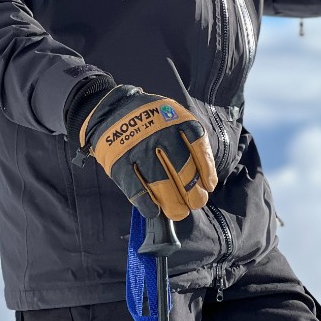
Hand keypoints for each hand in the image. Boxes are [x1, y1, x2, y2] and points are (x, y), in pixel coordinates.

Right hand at [79, 85, 217, 219]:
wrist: (112, 108)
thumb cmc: (150, 120)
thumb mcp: (171, 116)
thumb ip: (186, 139)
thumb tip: (201, 178)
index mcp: (176, 119)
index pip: (197, 145)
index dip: (206, 169)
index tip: (209, 186)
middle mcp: (159, 132)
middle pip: (181, 166)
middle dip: (192, 190)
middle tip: (196, 203)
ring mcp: (139, 146)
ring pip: (160, 180)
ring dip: (172, 202)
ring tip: (179, 212)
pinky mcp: (119, 160)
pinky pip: (134, 186)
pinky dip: (145, 202)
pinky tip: (153, 211)